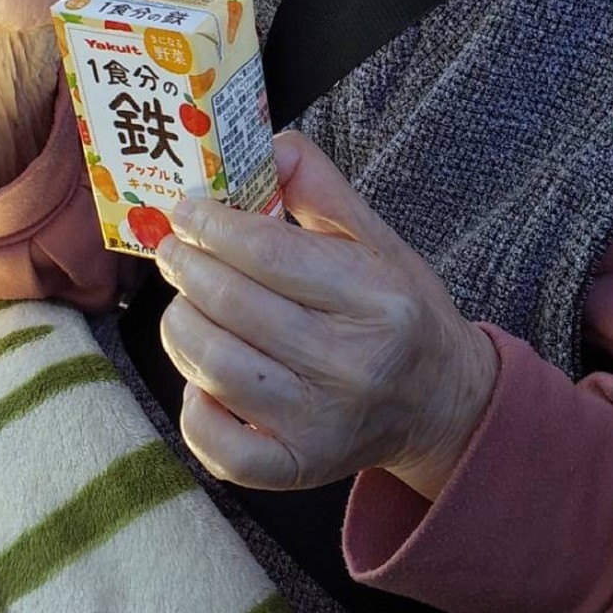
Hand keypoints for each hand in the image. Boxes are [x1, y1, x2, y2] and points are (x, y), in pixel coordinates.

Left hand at [157, 131, 498, 498]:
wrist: (439, 403)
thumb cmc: (398, 313)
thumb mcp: (376, 241)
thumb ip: (321, 187)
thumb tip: (268, 146)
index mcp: (377, 301)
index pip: (271, 254)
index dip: (213, 227)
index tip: (185, 212)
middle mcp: (353, 366)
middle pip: (235, 307)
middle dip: (187, 269)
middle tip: (173, 251)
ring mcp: (321, 424)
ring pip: (215, 369)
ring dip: (182, 327)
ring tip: (185, 306)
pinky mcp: (296, 467)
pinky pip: (218, 443)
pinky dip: (193, 407)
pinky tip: (202, 377)